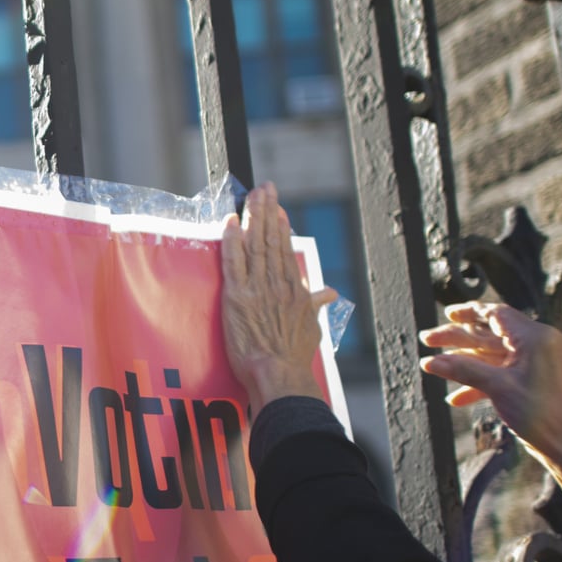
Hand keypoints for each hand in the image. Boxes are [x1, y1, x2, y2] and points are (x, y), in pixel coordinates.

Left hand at [219, 184, 336, 411]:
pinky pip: (233, 262)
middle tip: (265, 188)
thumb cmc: (294, 357)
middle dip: (268, 211)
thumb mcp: (312, 328)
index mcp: (295, 290)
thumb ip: (316, 306)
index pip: (286, 252)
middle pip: (272, 240)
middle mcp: (278, 284)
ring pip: (255, 245)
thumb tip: (330, 293)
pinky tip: (231, 221)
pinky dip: (232, 240)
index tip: (279, 211)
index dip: (281, 229)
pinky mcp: (238, 296)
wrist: (279, 373)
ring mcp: (258, 288)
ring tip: (253, 195)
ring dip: (253, 217)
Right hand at [416, 303, 561, 461]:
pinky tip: (456, 396)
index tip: (447, 313)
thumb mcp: (498, 388)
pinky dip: (479, 381)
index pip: (497, 314)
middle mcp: (539, 344)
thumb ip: (464, 371)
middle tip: (429, 339)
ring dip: (464, 362)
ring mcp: (536, 362)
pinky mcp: (533, 379)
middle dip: (457, 339)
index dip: (468, 312)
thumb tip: (433, 362)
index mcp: (536, 338)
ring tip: (435, 366)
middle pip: (489, 334)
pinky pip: (501, 372)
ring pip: (492, 354)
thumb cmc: (542, 415)